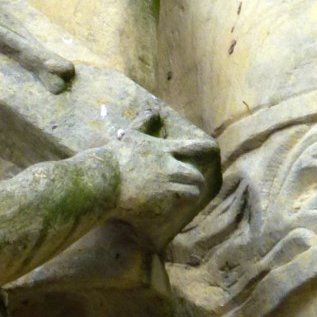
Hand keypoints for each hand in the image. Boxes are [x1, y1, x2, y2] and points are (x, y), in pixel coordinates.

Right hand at [112, 111, 219, 249]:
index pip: (196, 148)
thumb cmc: (114, 157)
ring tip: (186, 195)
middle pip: (196, 176)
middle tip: (194, 182)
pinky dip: (175, 205)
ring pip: (192, 192)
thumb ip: (144, 121)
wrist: (104, 181)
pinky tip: (169, 205)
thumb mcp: (130, 134)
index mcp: (165, 151)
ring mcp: (166, 187)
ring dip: (190, 194)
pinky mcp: (160, 204)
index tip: (213, 151)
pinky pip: (176, 206)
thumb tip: (152, 110)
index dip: (208, 149)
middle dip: (196, 180)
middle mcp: (169, 169)